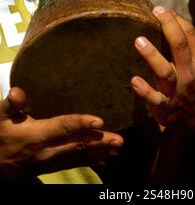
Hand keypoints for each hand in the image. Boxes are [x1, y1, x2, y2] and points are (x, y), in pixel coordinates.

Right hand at [0, 87, 122, 179]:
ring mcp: (49, 162)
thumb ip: (11, 105)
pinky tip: (104, 159)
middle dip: (99, 142)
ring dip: (99, 152)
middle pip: (77, 144)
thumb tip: (18, 92)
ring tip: (118, 148)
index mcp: (36, 135)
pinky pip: (73, 164)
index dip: (81, 123)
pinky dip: (89, 161)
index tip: (100, 120)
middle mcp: (46, 150)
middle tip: (119, 139)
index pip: (63, 127)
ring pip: (78, 156)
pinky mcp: (50, 167)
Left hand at [131, 6, 194, 130]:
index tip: (162, 9)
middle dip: (168, 27)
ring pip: (165, 71)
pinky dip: (145, 90)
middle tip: (155, 11)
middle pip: (180, 47)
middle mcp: (190, 73)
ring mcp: (177, 90)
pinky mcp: (165, 106)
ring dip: (152, 56)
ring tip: (138, 40)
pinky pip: (155, 98)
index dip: (177, 20)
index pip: (190, 34)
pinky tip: (134, 80)